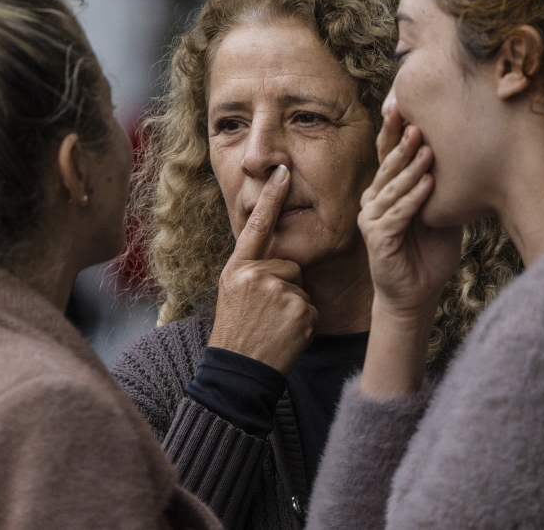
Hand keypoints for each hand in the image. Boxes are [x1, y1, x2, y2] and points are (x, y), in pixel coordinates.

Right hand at [208, 165, 317, 373]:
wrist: (237, 371)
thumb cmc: (235, 330)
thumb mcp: (232, 292)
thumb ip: (251, 269)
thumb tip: (276, 258)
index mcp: (238, 267)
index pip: (257, 226)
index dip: (271, 197)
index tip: (282, 171)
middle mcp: (257, 275)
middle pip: (289, 266)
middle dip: (284, 287)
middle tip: (264, 314)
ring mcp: (280, 293)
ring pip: (301, 288)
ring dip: (293, 307)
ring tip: (272, 326)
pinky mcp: (300, 312)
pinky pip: (311, 308)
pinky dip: (302, 324)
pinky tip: (284, 336)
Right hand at [357, 99, 462, 398]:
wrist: (416, 293)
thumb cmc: (429, 253)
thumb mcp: (442, 213)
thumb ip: (445, 187)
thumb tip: (472, 153)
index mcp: (387, 190)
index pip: (389, 155)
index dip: (394, 131)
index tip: (403, 105)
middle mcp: (374, 200)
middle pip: (388, 166)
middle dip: (402, 143)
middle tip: (417, 121)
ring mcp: (372, 219)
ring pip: (392, 187)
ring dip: (411, 168)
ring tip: (428, 149)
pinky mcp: (377, 239)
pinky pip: (397, 214)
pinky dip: (413, 199)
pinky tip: (428, 185)